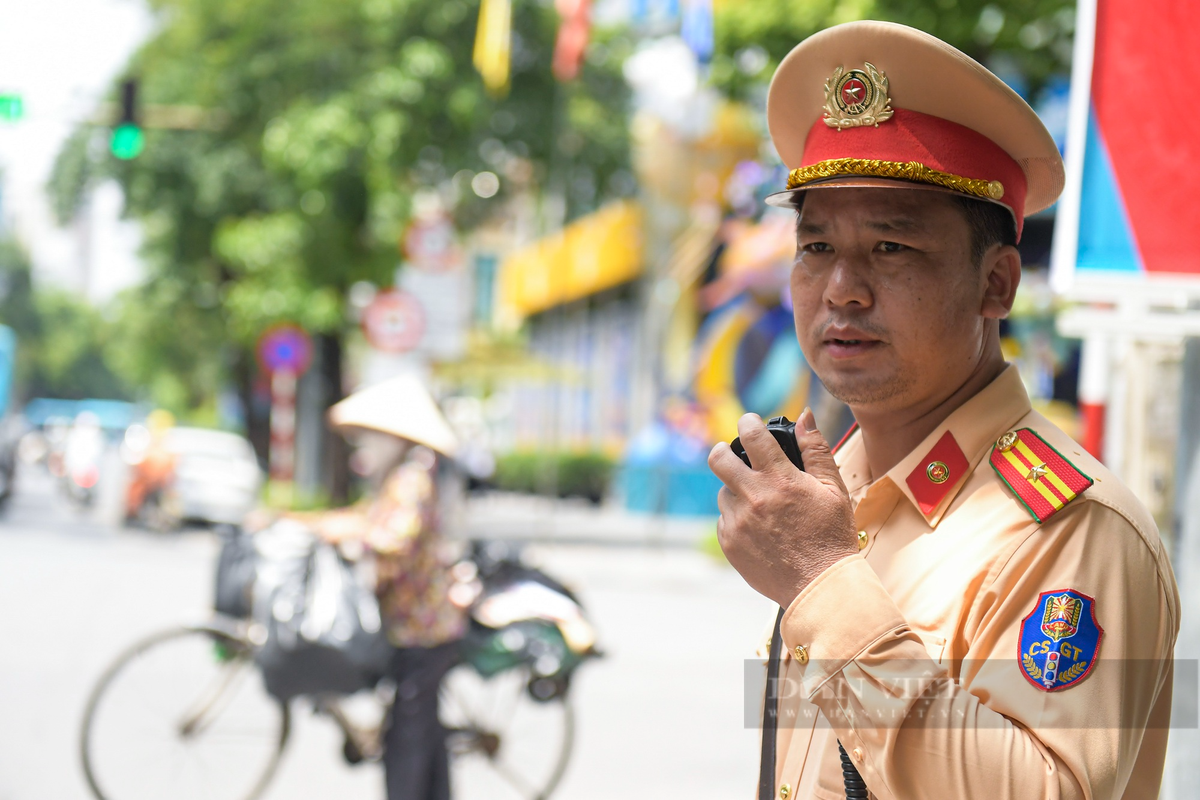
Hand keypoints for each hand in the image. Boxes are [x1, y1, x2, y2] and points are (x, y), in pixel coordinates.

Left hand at [707, 408, 858, 607]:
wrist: (821, 587)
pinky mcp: (730, 543)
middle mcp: (753, 498)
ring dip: (736, 490)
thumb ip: (816, 449)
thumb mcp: (833, 489)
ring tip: (761, 504)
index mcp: (780, 480)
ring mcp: (738, 522)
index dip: (748, 422)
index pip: (752, 435)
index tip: (750, 422)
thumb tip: (804, 416)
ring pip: (723, 492)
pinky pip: (725, 519)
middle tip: (734, 454)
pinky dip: (737, 518)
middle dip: (724, 450)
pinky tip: (759, 528)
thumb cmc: (832, 536)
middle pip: (718, 458)